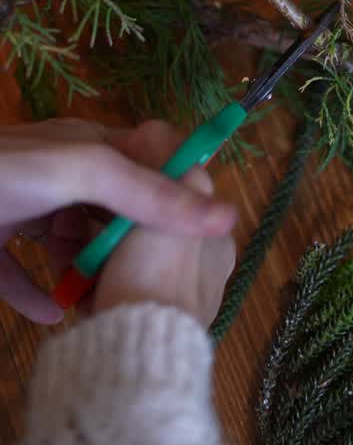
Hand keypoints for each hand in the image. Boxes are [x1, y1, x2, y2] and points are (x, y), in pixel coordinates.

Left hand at [0, 118, 235, 324]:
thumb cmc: (0, 173)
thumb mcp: (80, 171)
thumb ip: (146, 191)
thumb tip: (224, 215)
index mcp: (88, 143)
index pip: (151, 159)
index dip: (179, 190)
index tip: (206, 233)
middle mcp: (59, 173)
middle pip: (114, 207)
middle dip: (134, 241)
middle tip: (154, 278)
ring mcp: (20, 207)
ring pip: (70, 242)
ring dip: (90, 270)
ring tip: (106, 301)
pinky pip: (20, 273)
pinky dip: (38, 295)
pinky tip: (54, 315)